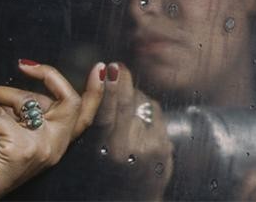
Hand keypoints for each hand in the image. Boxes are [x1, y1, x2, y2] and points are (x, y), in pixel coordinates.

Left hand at [0, 59, 104, 199]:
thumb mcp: (13, 132)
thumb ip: (23, 113)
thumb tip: (13, 88)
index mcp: (56, 141)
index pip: (85, 114)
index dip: (96, 90)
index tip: (99, 68)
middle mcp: (54, 145)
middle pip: (67, 100)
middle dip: (46, 75)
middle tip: (23, 66)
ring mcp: (40, 147)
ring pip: (26, 99)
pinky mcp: (19, 148)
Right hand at [90, 62, 172, 199]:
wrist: (131, 200)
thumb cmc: (104, 173)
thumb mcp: (91, 149)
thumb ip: (95, 122)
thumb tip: (101, 85)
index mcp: (104, 148)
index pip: (106, 110)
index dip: (106, 86)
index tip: (104, 67)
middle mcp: (128, 148)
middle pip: (127, 101)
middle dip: (122, 80)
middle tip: (116, 66)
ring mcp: (150, 148)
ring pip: (143, 104)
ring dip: (134, 96)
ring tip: (124, 103)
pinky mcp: (165, 148)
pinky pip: (155, 115)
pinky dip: (147, 111)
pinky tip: (139, 118)